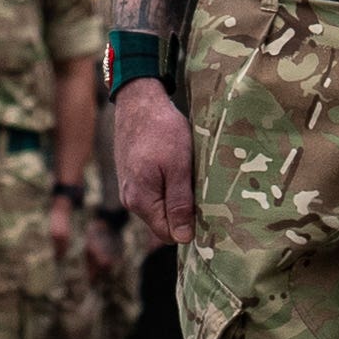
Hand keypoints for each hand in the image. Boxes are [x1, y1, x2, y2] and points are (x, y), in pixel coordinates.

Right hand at [106, 74, 197, 242]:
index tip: (209, 211)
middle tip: (202, 189)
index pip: (169, 235)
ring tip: (189, 175)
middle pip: (164, 222)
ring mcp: (128, 188)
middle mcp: (130, 199)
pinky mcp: (131, 176)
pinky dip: (168, 185)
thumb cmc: (162, 130)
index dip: (191, 227)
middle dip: (184, 212)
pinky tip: (176, 168)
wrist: (139, 100)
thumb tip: (183, 238)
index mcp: (140, 201)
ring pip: (160, 206)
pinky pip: (154, 192)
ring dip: (177, 196)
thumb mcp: (178, 167)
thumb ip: (179, 204)